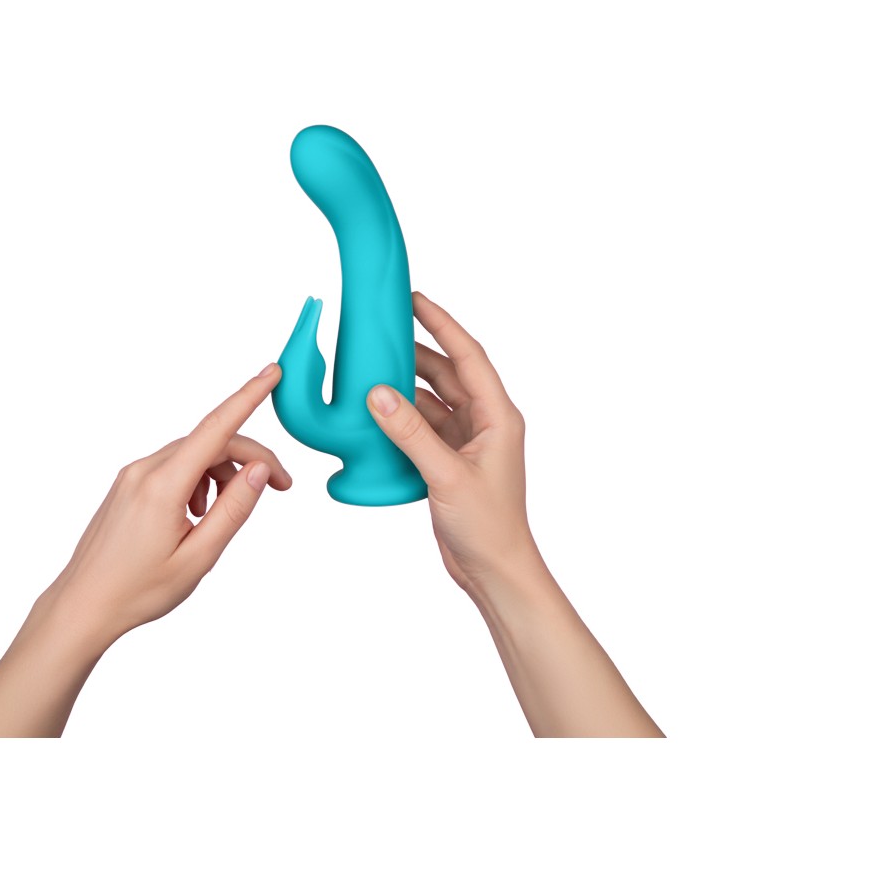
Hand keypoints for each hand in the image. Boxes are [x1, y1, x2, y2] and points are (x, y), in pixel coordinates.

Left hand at [39, 362, 290, 647]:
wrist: (83, 605)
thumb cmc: (138, 590)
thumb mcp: (199, 557)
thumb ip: (233, 510)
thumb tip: (259, 471)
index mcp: (162, 486)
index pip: (215, 429)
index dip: (248, 396)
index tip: (272, 372)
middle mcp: (145, 470)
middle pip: (211, 443)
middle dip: (250, 459)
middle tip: (281, 488)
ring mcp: (133, 475)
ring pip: (194, 455)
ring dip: (222, 474)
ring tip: (223, 518)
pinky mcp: (128, 484)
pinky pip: (174, 467)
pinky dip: (198, 482)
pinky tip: (198, 517)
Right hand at [366, 292, 539, 594]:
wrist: (495, 570)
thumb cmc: (487, 526)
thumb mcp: (446, 475)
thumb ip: (410, 433)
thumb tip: (378, 393)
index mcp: (498, 416)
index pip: (468, 356)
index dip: (442, 324)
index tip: (415, 299)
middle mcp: (484, 423)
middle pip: (447, 373)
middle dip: (417, 350)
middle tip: (383, 328)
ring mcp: (466, 442)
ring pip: (431, 399)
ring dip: (404, 385)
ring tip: (371, 365)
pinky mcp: (448, 461)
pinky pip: (422, 426)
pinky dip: (400, 417)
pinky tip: (375, 411)